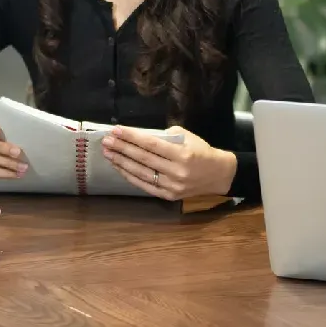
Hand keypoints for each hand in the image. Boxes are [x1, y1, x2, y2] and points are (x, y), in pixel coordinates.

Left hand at [101, 126, 236, 200]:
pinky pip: (145, 185)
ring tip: (108, 153)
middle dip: (122, 148)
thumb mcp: (188, 137)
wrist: (218, 175)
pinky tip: (119, 167)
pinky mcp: (168, 196)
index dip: (132, 137)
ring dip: (121, 163)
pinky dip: (130, 176)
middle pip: (143, 159)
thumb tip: (141, 136)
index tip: (116, 130)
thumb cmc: (202, 152)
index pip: (151, 144)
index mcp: (183, 155)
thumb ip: (166, 136)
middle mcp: (176, 172)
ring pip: (141, 173)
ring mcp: (172, 187)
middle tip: (106, 141)